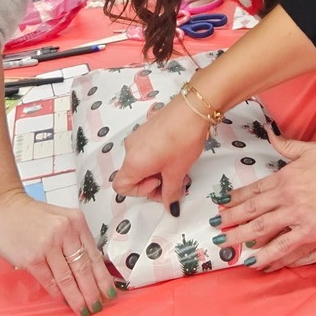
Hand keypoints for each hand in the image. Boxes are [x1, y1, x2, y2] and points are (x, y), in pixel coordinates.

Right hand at [0, 188, 113, 315]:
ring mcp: (48, 245)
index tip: (110, 292)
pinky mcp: (31, 257)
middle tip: (98, 307)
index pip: (94, 254)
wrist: (3, 206)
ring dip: (77, 297)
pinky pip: (49, 280)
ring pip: (68, 277)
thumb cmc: (30, 214)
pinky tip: (64, 301)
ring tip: (84, 310)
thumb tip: (86, 267)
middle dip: (93, 291)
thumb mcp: (60, 219)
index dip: (103, 277)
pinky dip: (58, 293)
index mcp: (76, 221)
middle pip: (84, 268)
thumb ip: (73, 238)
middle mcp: (65, 231)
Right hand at [113, 93, 206, 210]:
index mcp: (132, 162)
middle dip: (155, 183)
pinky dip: (160, 158)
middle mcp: (131, 149)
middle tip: (177, 182)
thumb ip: (171, 193)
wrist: (194, 108)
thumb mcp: (177, 171)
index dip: (141, 192)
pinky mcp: (148, 128)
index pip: (121, 187)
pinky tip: (179, 155)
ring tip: (181, 169)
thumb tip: (171, 207)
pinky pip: (148, 149)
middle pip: (134, 175)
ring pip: (143, 162)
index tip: (160, 184)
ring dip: (160, 171)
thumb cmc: (183, 139)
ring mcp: (138, 136)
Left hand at [215, 134, 315, 270]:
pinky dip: (267, 255)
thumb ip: (288, 146)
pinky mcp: (308, 232)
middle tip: (215, 226)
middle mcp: (286, 197)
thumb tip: (270, 135)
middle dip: (231, 219)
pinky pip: (283, 247)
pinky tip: (254, 262)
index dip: (236, 197)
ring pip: (261, 229)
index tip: (222, 203)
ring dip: (240, 237)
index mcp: (286, 176)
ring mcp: (295, 216)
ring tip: (225, 245)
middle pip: (252, 210)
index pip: (255, 188)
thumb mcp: (313, 149)